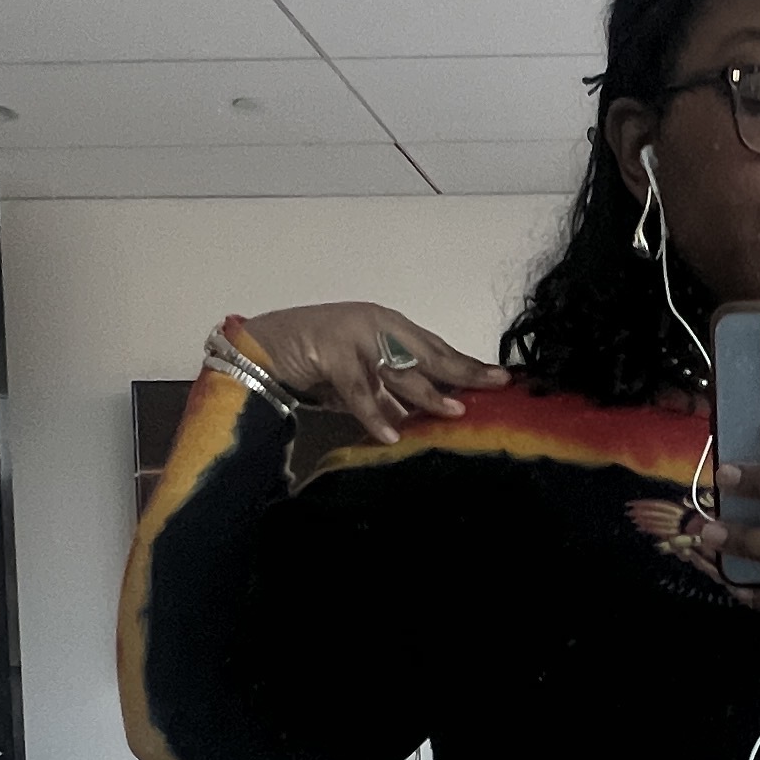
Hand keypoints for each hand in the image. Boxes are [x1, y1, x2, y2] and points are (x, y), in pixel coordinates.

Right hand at [235, 303, 507, 444]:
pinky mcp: (331, 352)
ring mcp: (354, 335)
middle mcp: (377, 324)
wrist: (261, 347)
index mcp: (388, 326)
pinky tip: (391, 436)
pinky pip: (359, 390)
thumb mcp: (361, 380)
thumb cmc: (312, 362)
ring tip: (455, 412)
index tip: (499, 378)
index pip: (436, 347)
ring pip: (399, 369)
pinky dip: (375, 414)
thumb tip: (420, 419)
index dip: (466, 363)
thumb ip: (390, 395)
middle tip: (495, 385)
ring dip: (427, 393)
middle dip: (463, 371)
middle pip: (429, 352)